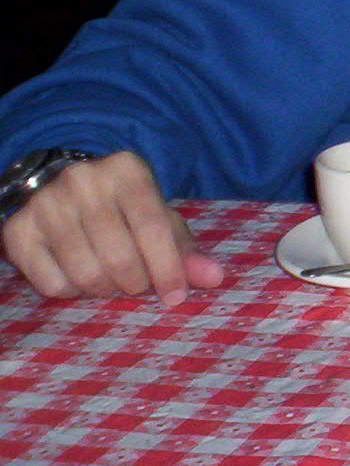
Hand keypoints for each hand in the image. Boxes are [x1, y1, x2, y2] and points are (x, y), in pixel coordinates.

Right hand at [2, 151, 223, 302]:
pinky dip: (73, 293)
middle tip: (138, 285)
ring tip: (113, 281)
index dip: (167, 267)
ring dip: (106, 290)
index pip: (152, 226)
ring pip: (85, 274)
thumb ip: (185, 248)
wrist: (61, 185)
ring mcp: (44, 204)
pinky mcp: (17, 232)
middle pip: (118, 255)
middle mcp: (82, 180)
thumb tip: (215, 278)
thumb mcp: (159, 217)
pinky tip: (81, 277)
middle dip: (135, 283)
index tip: (176, 296)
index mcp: (126, 169)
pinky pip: (52, 285)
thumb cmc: (123, 208)